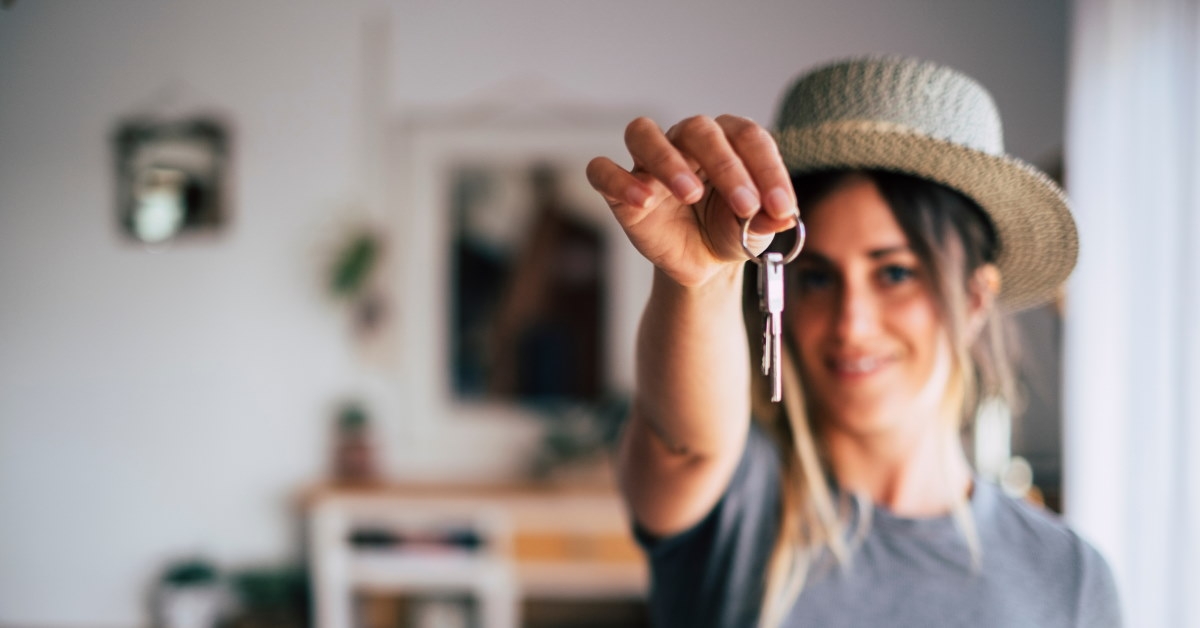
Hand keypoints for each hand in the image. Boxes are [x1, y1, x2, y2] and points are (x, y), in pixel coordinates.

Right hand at [586, 115, 797, 286]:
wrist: (701, 261)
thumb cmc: (729, 231)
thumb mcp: (755, 232)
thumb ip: (768, 221)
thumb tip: (782, 218)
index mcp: (727, 139)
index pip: (747, 136)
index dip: (767, 170)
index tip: (781, 208)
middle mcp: (686, 140)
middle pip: (698, 130)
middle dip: (727, 167)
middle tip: (746, 206)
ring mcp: (649, 162)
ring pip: (644, 133)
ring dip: (667, 159)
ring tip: (691, 194)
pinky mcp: (620, 189)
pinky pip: (603, 170)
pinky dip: (619, 181)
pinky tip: (644, 200)